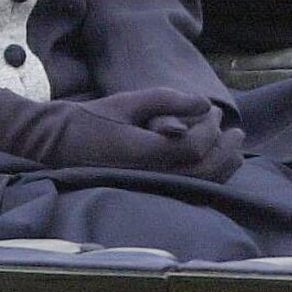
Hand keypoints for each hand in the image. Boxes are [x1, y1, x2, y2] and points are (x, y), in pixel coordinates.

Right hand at [0, 87, 243, 182]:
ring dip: (222, 167)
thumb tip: (203, 102)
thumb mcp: (125, 102)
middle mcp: (151, 177)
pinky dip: (208, 178)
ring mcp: (151, 188)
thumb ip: (164, 99)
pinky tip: (213, 164)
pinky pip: (189, 189)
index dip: (210, 130)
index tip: (214, 112)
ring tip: (233, 148)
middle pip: (205, 172)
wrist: (55, 145)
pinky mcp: (149, 192)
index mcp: (144, 153)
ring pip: (201, 185)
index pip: (194, 147)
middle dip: (226, 151)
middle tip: (236, 131)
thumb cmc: (88, 119)